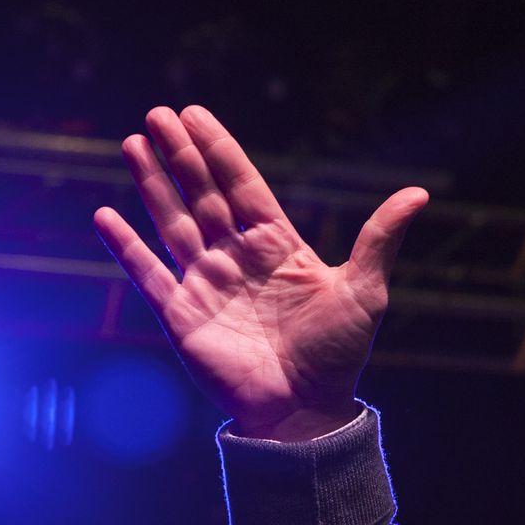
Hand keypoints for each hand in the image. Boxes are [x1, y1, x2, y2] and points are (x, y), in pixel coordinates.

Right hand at [92, 106, 429, 439]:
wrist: (306, 410)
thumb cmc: (338, 354)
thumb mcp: (365, 290)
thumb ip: (380, 237)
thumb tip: (419, 192)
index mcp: (278, 247)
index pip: (243, 186)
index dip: (219, 150)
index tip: (194, 114)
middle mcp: (238, 259)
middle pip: (203, 195)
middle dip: (180, 156)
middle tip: (158, 114)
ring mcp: (207, 284)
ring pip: (173, 223)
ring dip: (152, 185)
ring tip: (133, 143)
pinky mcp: (182, 315)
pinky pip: (148, 275)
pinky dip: (126, 247)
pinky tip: (105, 215)